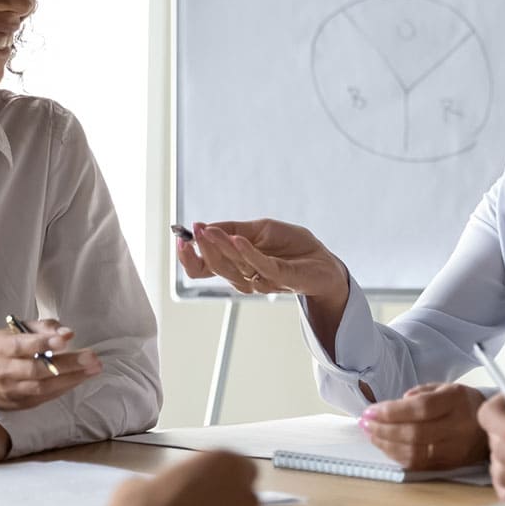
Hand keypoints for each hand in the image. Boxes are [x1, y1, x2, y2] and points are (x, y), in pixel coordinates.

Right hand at [0, 319, 102, 410]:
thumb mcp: (12, 331)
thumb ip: (41, 327)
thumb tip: (67, 333)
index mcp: (1, 348)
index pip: (22, 346)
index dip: (43, 343)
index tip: (65, 339)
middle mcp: (5, 371)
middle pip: (37, 370)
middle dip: (67, 364)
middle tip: (92, 357)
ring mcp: (12, 391)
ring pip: (43, 387)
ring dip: (72, 378)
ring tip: (94, 369)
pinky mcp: (20, 404)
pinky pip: (45, 397)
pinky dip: (65, 388)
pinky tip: (82, 378)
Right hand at [177, 219, 348, 299]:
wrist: (324, 261)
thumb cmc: (292, 246)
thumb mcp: (261, 229)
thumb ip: (234, 229)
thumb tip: (205, 226)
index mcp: (237, 267)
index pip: (204, 269)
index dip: (190, 257)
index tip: (180, 239)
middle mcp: (245, 277)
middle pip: (214, 268)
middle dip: (201, 249)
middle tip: (193, 232)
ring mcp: (263, 279)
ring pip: (234, 267)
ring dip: (220, 248)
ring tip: (208, 231)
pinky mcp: (282, 277)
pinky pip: (261, 266)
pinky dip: (248, 253)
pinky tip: (236, 239)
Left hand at [359, 383, 487, 469]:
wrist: (493, 428)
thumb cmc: (463, 404)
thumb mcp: (445, 387)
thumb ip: (421, 393)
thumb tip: (398, 404)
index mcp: (456, 401)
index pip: (420, 408)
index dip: (392, 411)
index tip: (370, 411)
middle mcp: (457, 427)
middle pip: (414, 433)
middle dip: (383, 429)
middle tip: (365, 423)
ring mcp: (455, 449)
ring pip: (414, 453)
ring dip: (386, 445)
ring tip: (370, 435)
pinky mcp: (450, 465)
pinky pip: (419, 465)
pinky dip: (397, 456)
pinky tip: (385, 447)